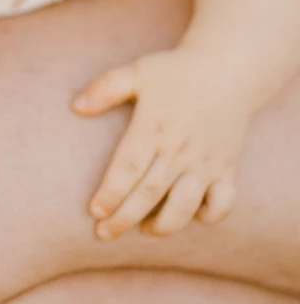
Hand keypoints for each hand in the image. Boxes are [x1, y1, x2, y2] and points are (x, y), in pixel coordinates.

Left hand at [72, 47, 248, 239]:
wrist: (228, 69)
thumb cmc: (175, 72)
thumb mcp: (137, 72)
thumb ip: (105, 88)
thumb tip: (75, 107)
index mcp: (153, 127)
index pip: (127, 169)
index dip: (110, 194)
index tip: (94, 212)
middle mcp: (180, 149)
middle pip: (148, 194)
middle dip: (124, 219)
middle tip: (104, 234)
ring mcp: (206, 162)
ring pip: (184, 206)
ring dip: (163, 225)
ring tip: (144, 230)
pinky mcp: (228, 168)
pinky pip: (222, 203)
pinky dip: (208, 216)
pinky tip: (190, 216)